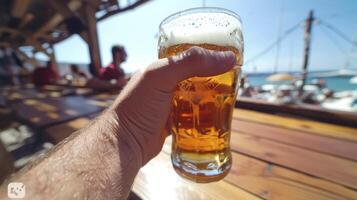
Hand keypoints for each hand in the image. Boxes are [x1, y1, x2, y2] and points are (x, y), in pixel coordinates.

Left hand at [110, 46, 236, 165]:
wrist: (125, 144)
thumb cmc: (139, 107)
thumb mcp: (162, 77)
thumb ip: (191, 63)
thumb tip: (228, 58)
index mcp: (161, 69)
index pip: (189, 57)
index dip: (208, 56)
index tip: (229, 59)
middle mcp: (165, 84)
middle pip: (196, 77)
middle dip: (214, 79)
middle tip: (234, 81)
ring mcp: (169, 104)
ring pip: (197, 97)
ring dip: (212, 98)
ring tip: (229, 98)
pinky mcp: (173, 122)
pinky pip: (193, 115)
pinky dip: (204, 115)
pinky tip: (216, 117)